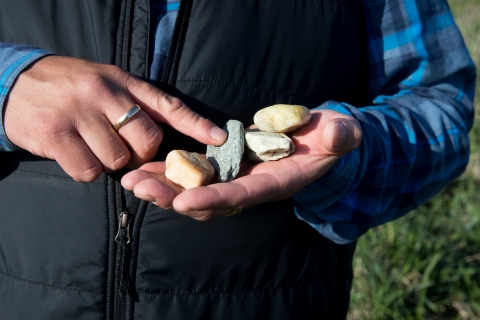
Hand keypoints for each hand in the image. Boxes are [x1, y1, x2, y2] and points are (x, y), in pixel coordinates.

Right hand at [4, 55, 226, 181]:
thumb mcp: (106, 81)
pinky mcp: (55, 134)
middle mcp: (103, 92)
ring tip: (93, 147)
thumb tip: (169, 133)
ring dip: (110, 163)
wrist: (14, 82)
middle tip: (123, 150)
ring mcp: (78, 112)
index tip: (219, 138)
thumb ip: (136, 102)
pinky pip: (88, 171)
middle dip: (141, 156)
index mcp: (121, 81)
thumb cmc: (69, 87)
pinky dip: (86, 171)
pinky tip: (75, 155)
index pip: (167, 104)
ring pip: (118, 160)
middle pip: (147, 141)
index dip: (196, 124)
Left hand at [121, 109, 361, 219]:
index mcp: (276, 183)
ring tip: (130, 180)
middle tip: (139, 189)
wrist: (320, 140)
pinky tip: (145, 167)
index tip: (183, 201)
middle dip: (174, 197)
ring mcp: (238, 177)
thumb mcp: (341, 133)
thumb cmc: (333, 137)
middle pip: (209, 199)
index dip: (214, 198)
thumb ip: (341, 136)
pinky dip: (171, 172)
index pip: (243, 195)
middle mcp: (252, 186)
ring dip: (163, 186)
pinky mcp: (228, 165)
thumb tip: (338, 134)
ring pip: (196, 188)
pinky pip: (196, 173)